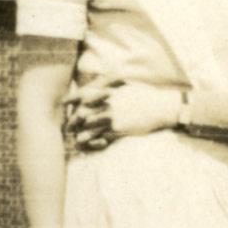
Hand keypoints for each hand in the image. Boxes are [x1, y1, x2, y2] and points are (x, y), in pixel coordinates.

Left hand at [65, 79, 181, 150]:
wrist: (162, 107)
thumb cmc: (146, 96)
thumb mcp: (127, 85)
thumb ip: (112, 84)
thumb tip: (103, 83)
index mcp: (107, 91)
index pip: (82, 94)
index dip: (70, 100)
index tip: (64, 104)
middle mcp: (105, 103)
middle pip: (81, 113)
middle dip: (73, 122)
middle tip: (69, 127)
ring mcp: (111, 116)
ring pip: (87, 128)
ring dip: (81, 134)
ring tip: (77, 140)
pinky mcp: (118, 128)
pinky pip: (100, 137)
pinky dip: (94, 142)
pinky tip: (93, 145)